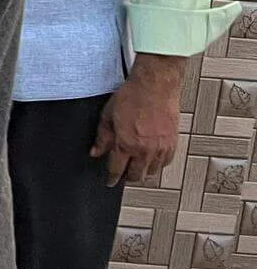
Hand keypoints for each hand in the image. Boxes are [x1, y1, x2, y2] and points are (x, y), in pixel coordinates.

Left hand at [91, 53, 184, 185]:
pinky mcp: (172, 143)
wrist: (156, 86)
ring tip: (136, 169)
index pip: (117, 169)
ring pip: (152, 172)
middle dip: (128, 178)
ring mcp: (161, 148)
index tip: (110, 182)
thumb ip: (102, 137)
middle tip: (122, 176)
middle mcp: (145, 150)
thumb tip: (95, 152)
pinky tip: (151, 160)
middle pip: (136, 175)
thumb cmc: (131, 97)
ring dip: (143, 172)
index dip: (112, 178)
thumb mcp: (108, 116)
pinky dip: (157, 165)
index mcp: (126, 144)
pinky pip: (165, 163)